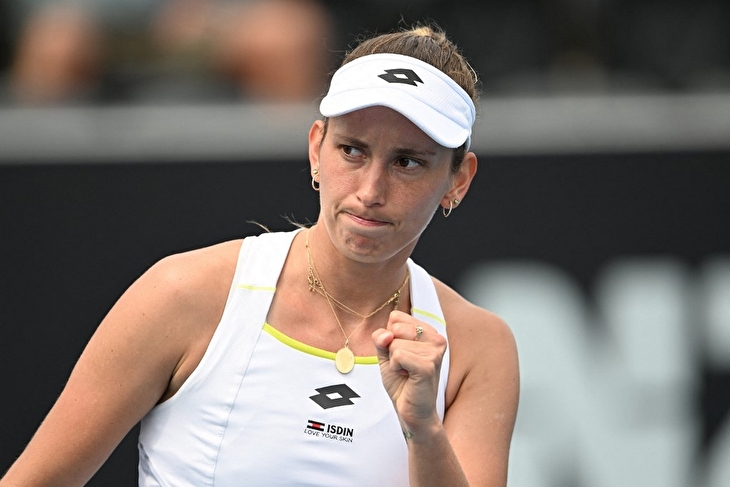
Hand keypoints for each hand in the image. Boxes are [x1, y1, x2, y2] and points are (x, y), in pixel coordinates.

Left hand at [372, 310, 447, 434]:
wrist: (411, 411)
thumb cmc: (401, 382)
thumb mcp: (386, 353)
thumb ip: (381, 337)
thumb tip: (387, 334)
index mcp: (429, 331)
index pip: (396, 317)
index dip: (390, 337)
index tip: (401, 355)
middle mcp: (436, 338)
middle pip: (395, 328)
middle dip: (391, 349)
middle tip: (404, 366)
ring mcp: (434, 351)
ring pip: (394, 343)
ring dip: (394, 361)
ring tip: (407, 373)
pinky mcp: (429, 365)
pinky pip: (398, 355)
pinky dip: (395, 368)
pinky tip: (407, 377)